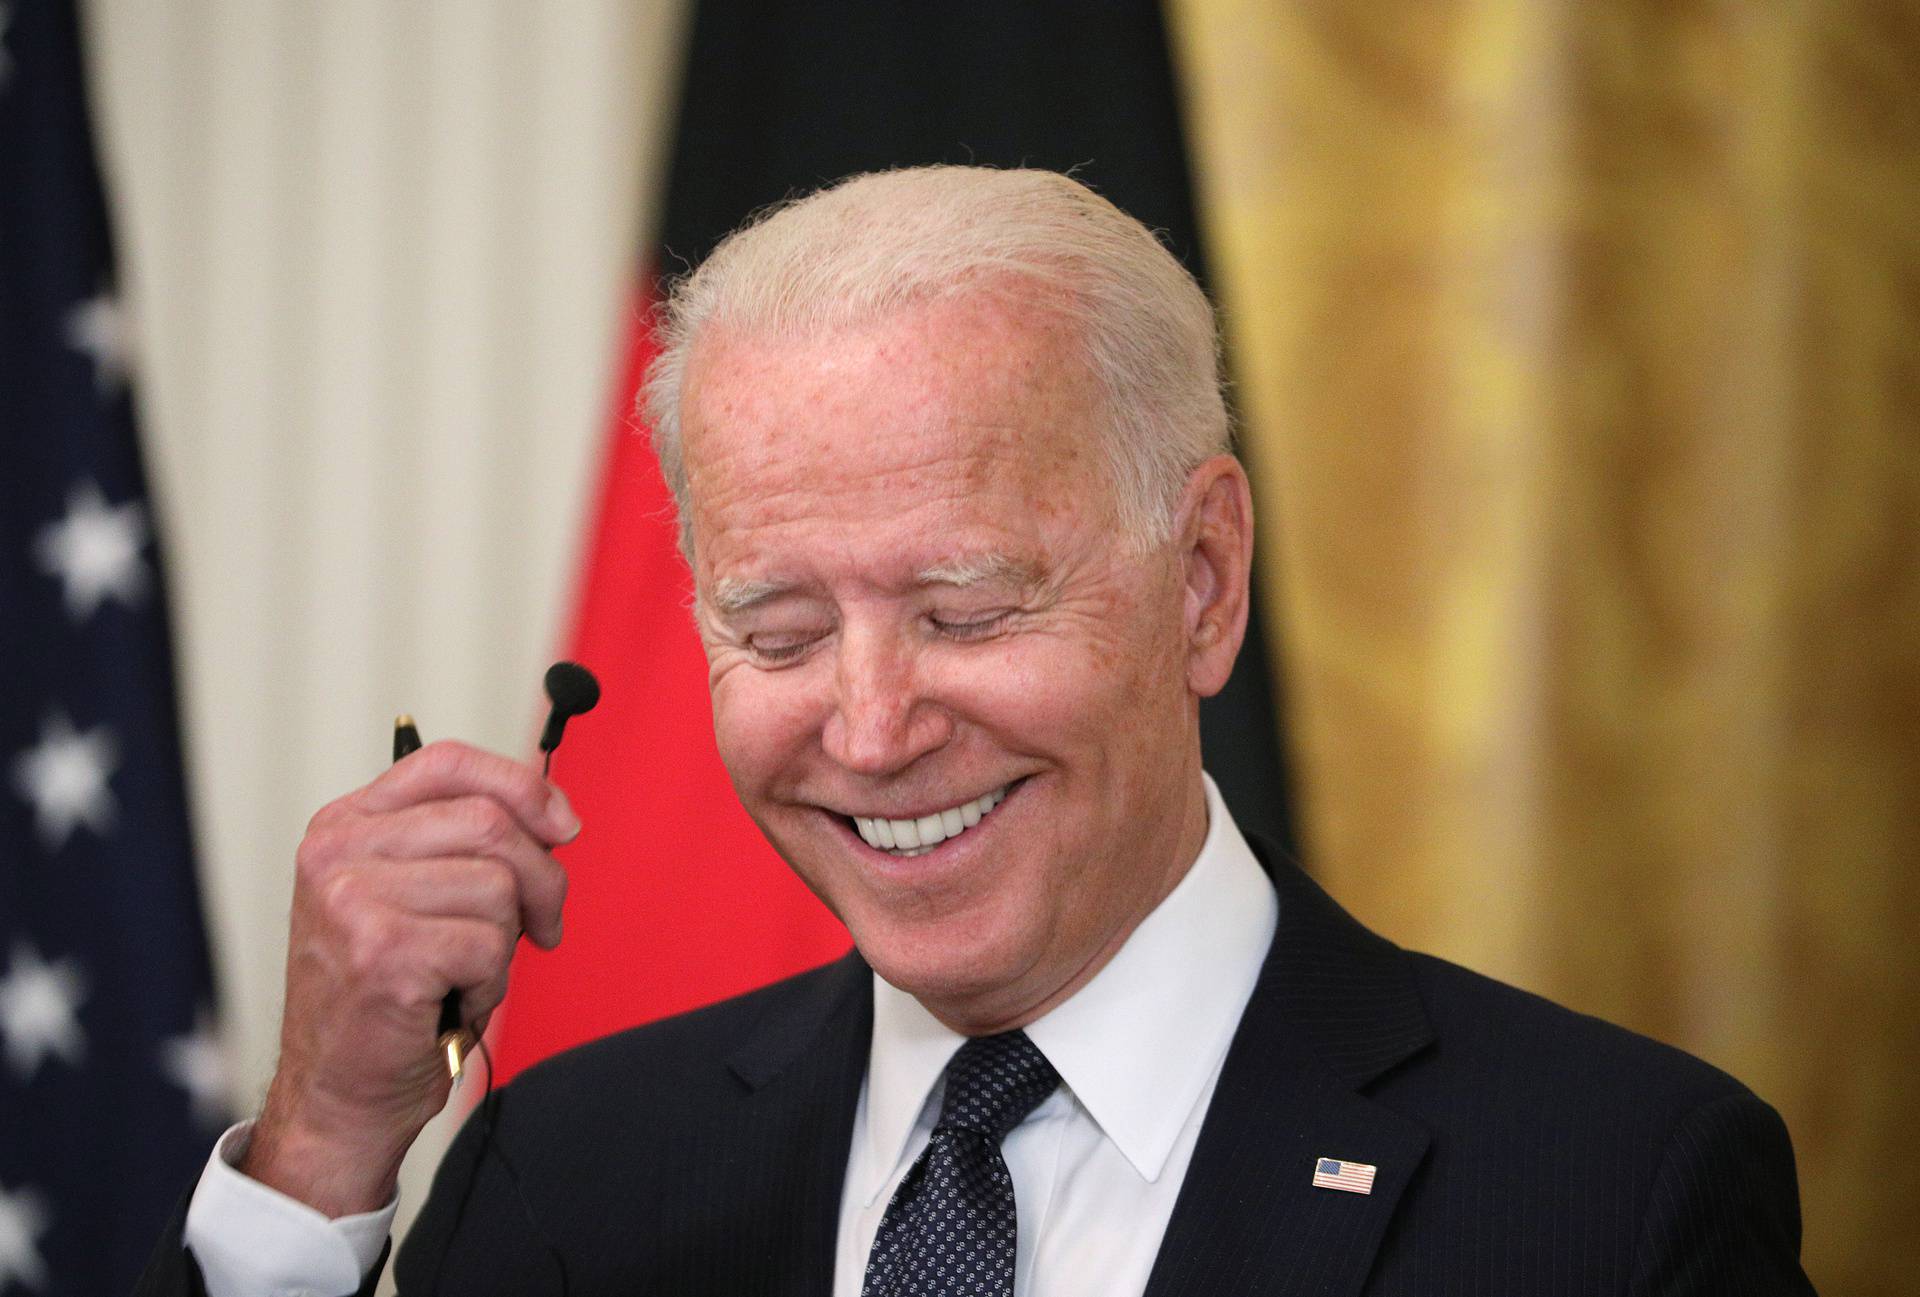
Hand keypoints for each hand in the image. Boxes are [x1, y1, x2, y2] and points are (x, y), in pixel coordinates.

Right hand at [241, 740, 579, 1215]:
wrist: (338, 1094)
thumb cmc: (388, 997)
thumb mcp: (411, 897)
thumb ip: (462, 845)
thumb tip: (556, 818)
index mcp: (344, 825)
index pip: (449, 762)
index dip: (521, 785)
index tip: (563, 825)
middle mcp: (338, 852)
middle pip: (489, 822)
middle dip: (541, 877)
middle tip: (541, 926)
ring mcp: (353, 900)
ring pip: (498, 884)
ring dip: (506, 941)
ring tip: (464, 974)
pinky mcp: (384, 952)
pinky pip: (490, 945)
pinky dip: (491, 982)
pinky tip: (451, 1002)